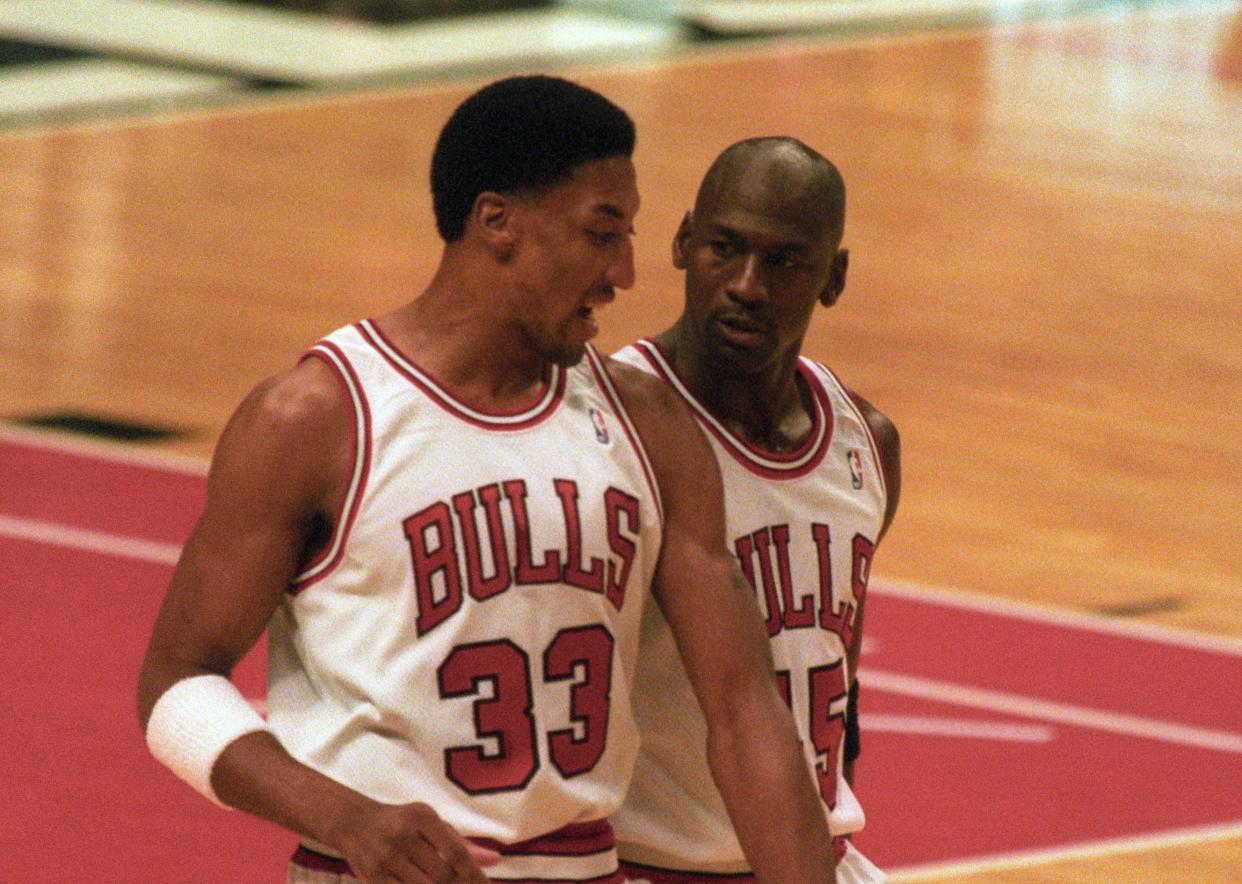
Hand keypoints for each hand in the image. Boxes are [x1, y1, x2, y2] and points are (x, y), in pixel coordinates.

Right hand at [334, 800, 500, 882]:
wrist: (354, 822)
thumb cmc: (402, 822)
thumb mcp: (431, 823)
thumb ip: (461, 843)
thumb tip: (495, 860)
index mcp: (422, 817)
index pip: (455, 852)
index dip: (473, 874)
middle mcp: (403, 835)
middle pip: (441, 874)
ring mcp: (386, 857)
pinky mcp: (372, 876)